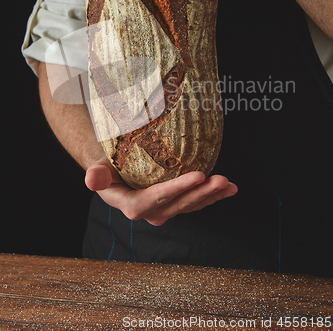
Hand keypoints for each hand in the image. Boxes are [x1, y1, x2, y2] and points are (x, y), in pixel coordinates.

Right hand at [85, 157, 236, 225]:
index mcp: (132, 205)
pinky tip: (228, 189)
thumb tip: (90, 180)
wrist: (115, 172)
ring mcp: (165, 210)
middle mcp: (151, 212)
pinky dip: (212, 196)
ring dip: (211, 196)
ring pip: (191, 205)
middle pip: (180, 204)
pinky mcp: (175, 205)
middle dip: (202, 193)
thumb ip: (96, 175)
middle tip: (221, 180)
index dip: (178, 188)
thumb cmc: (107, 166)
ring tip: (228, 184)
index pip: (157, 198)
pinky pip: (195, 202)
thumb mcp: (99, 168)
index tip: (198, 175)